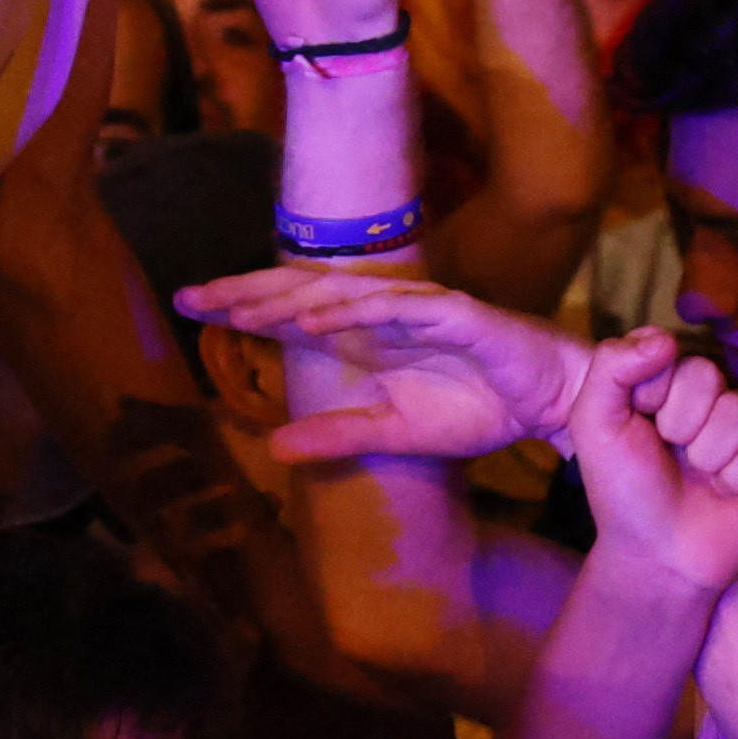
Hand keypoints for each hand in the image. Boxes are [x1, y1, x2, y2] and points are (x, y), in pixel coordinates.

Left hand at [178, 266, 589, 463]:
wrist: (552, 401)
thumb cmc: (476, 406)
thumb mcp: (394, 432)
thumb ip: (337, 435)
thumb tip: (273, 447)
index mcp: (363, 335)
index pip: (289, 311)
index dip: (240, 305)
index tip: (185, 306)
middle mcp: (381, 312)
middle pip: (301, 291)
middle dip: (244, 291)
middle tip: (187, 296)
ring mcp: (416, 307)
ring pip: (339, 292)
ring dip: (286, 298)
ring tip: (235, 307)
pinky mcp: (454, 313)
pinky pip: (395, 307)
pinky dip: (351, 311)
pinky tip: (309, 321)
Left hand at [565, 328, 737, 593]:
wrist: (656, 555)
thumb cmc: (622, 489)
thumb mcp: (594, 423)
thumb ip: (612, 367)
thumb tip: (664, 336)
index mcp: (669, 383)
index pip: (673, 353)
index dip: (651, 394)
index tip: (638, 424)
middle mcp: (711, 401)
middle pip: (709, 377)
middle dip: (679, 423)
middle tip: (670, 453)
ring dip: (707, 455)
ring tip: (697, 476)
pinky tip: (725, 493)